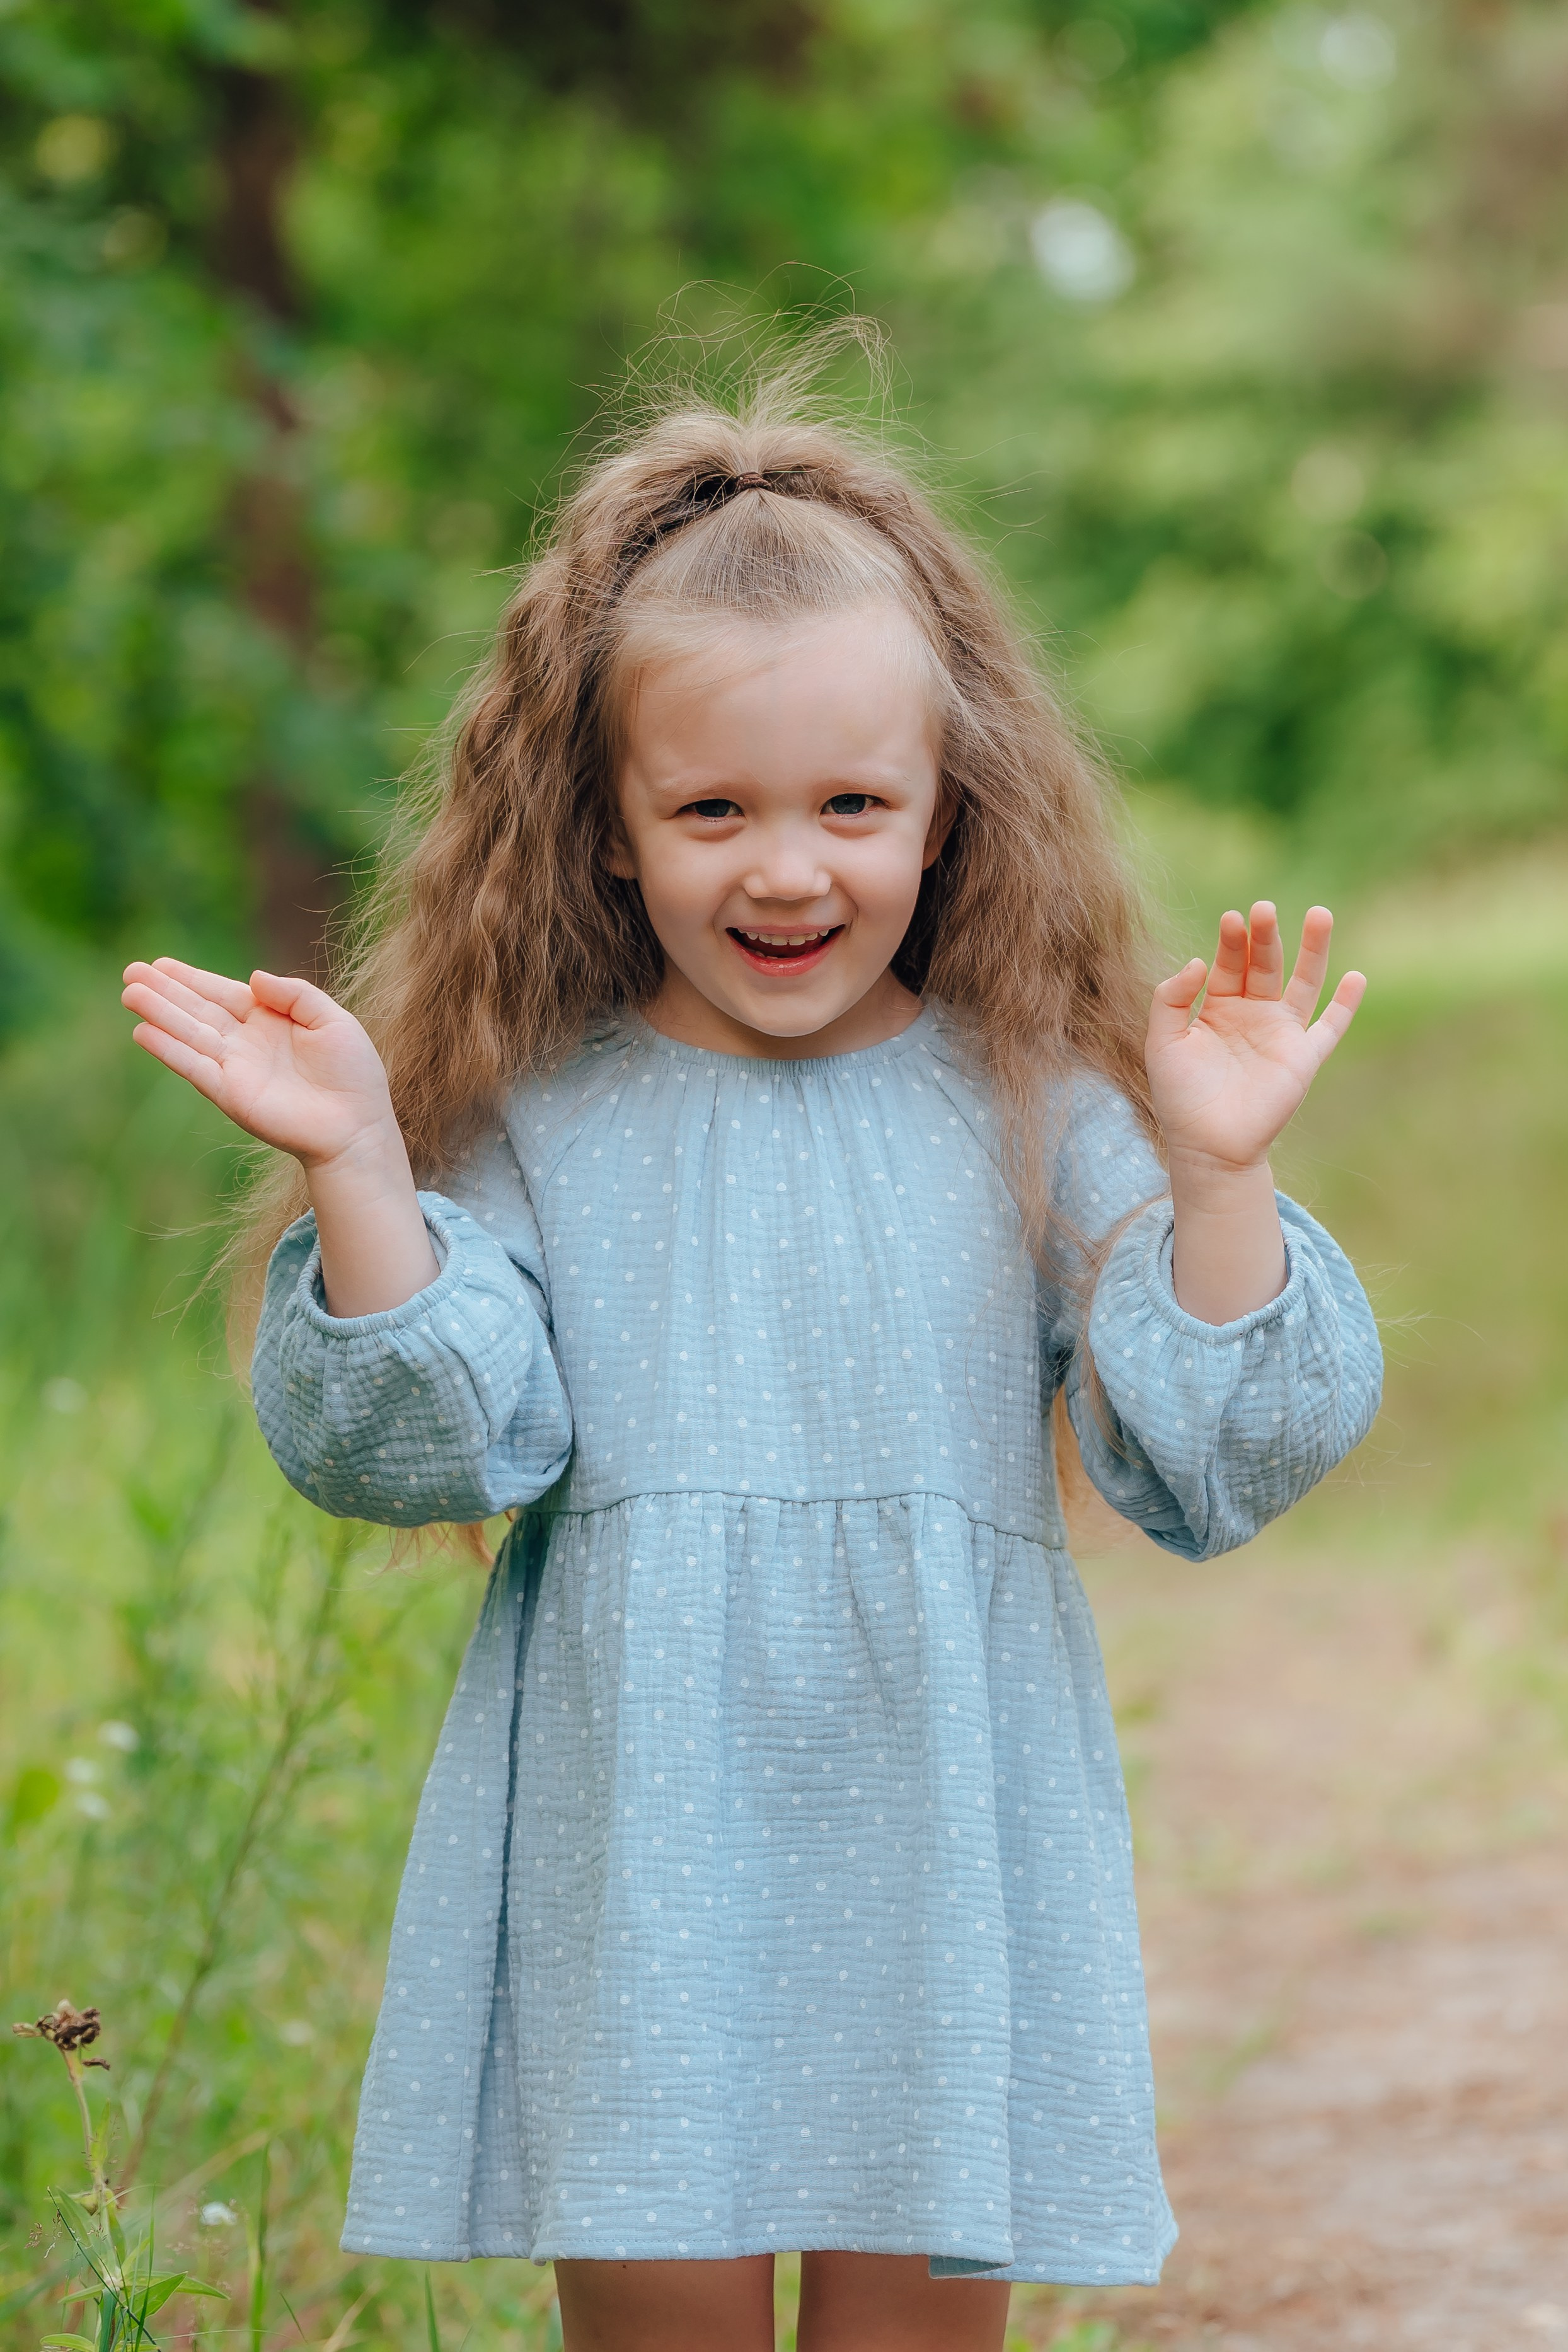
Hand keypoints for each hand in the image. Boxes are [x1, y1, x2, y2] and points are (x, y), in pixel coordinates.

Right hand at [121, 958, 398, 1172]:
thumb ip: (296, 994)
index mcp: (270, 1020)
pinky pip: (194, 1067)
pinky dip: (169, 1050)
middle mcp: (247, 1042)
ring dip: (158, 1014)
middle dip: (164, 992)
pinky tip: (143, 1032)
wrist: (356, 1126)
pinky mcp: (230, 1094)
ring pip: (189, 1034)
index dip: (192, 979)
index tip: (160, 964)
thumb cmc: (353, 1074)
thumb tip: (254, 977)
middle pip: (198, 1010)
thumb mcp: (332, 1020)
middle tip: (130, 973)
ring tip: (128, 994)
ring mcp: (235, 1068)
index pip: (223, 993)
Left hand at [1146, 904, 1363, 1182]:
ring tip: (1320, 914)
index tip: (1232, 919)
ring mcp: (1281, 1033)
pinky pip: (1330, 1027)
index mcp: (1218, 1007)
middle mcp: (1252, 1014)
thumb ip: (1170, 999)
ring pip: (1303, 982)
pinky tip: (1357, 978)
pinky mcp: (1304, 1058)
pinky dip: (1346, 1005)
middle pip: (1265, 964)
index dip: (1231, 941)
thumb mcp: (1163, 1042)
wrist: (1208, 1147)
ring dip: (1313, 950)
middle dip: (1265, 936)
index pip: (1229, 963)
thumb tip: (1199, 961)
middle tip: (1263, 909)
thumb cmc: (1181, 1097)